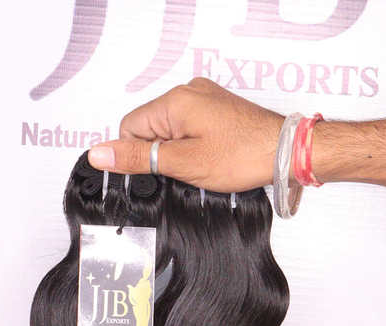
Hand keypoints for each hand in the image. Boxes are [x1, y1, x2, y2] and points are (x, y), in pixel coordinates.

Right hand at [87, 77, 284, 191]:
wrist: (285, 151)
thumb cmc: (242, 156)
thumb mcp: (184, 164)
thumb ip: (140, 159)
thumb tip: (100, 154)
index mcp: (174, 101)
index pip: (130, 128)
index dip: (140, 157)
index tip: (161, 173)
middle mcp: (188, 92)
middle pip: (152, 128)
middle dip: (163, 155)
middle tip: (189, 171)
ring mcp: (206, 98)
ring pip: (173, 130)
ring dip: (181, 153)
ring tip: (207, 164)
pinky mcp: (219, 109)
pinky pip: (192, 127)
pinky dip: (196, 146)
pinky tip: (215, 158)